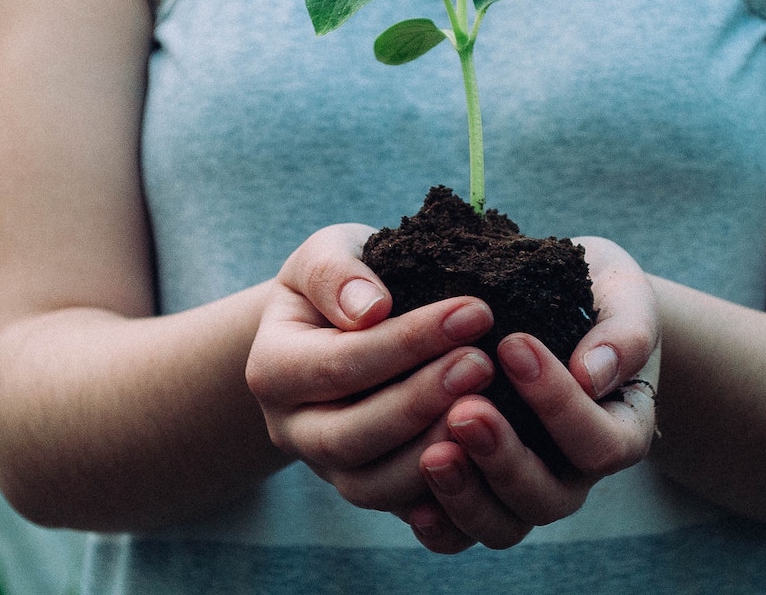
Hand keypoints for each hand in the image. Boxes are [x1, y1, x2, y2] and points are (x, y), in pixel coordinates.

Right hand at [245, 223, 496, 515]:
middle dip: (422, 401)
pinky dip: (446, 494)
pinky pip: (405, 511)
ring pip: (375, 486)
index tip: (474, 311)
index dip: (408, 342)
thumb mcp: (327, 254)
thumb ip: (336, 273)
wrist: (339, 327)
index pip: (340, 364)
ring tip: (492, 407)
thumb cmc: (342, 283)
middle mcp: (292, 430)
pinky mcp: (371, 491)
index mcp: (273, 369)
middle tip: (483, 363)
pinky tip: (489, 455)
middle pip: (351, 436)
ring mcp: (329, 470)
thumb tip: (371, 308)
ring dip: (435, 449)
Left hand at [409, 237, 660, 552]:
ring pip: (502, 526)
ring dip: (466, 495)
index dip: (558, 404)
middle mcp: (575, 474)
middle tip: (465, 408)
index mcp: (621, 429)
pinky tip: (412, 500)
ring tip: (432, 452)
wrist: (562, 306)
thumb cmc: (597, 295)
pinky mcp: (480, 494)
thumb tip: (592, 373)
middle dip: (504, 457)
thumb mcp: (623, 296)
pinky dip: (439, 524)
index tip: (513, 344)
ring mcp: (526, 490)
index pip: (600, 443)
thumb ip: (623, 332)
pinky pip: (460, 536)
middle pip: (548, 498)